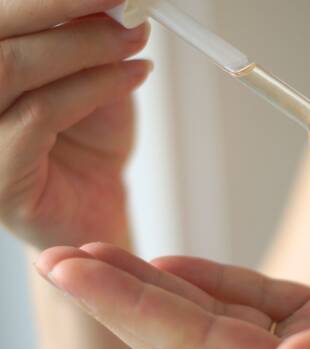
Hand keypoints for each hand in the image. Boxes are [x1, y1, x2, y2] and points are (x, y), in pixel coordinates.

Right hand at [0, 0, 151, 248]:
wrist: (93, 205)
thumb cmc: (88, 140)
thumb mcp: (90, 77)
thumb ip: (84, 38)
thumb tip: (108, 0)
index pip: (2, 14)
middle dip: (61, 5)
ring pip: (12, 66)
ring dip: (84, 44)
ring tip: (135, 38)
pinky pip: (41, 114)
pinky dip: (95, 86)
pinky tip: (136, 74)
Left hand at [36, 243, 309, 348]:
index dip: (138, 313)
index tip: (78, 272)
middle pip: (195, 339)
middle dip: (125, 299)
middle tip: (62, 258)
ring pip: (218, 317)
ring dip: (158, 286)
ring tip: (98, 255)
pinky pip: (256, 300)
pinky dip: (211, 280)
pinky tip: (171, 264)